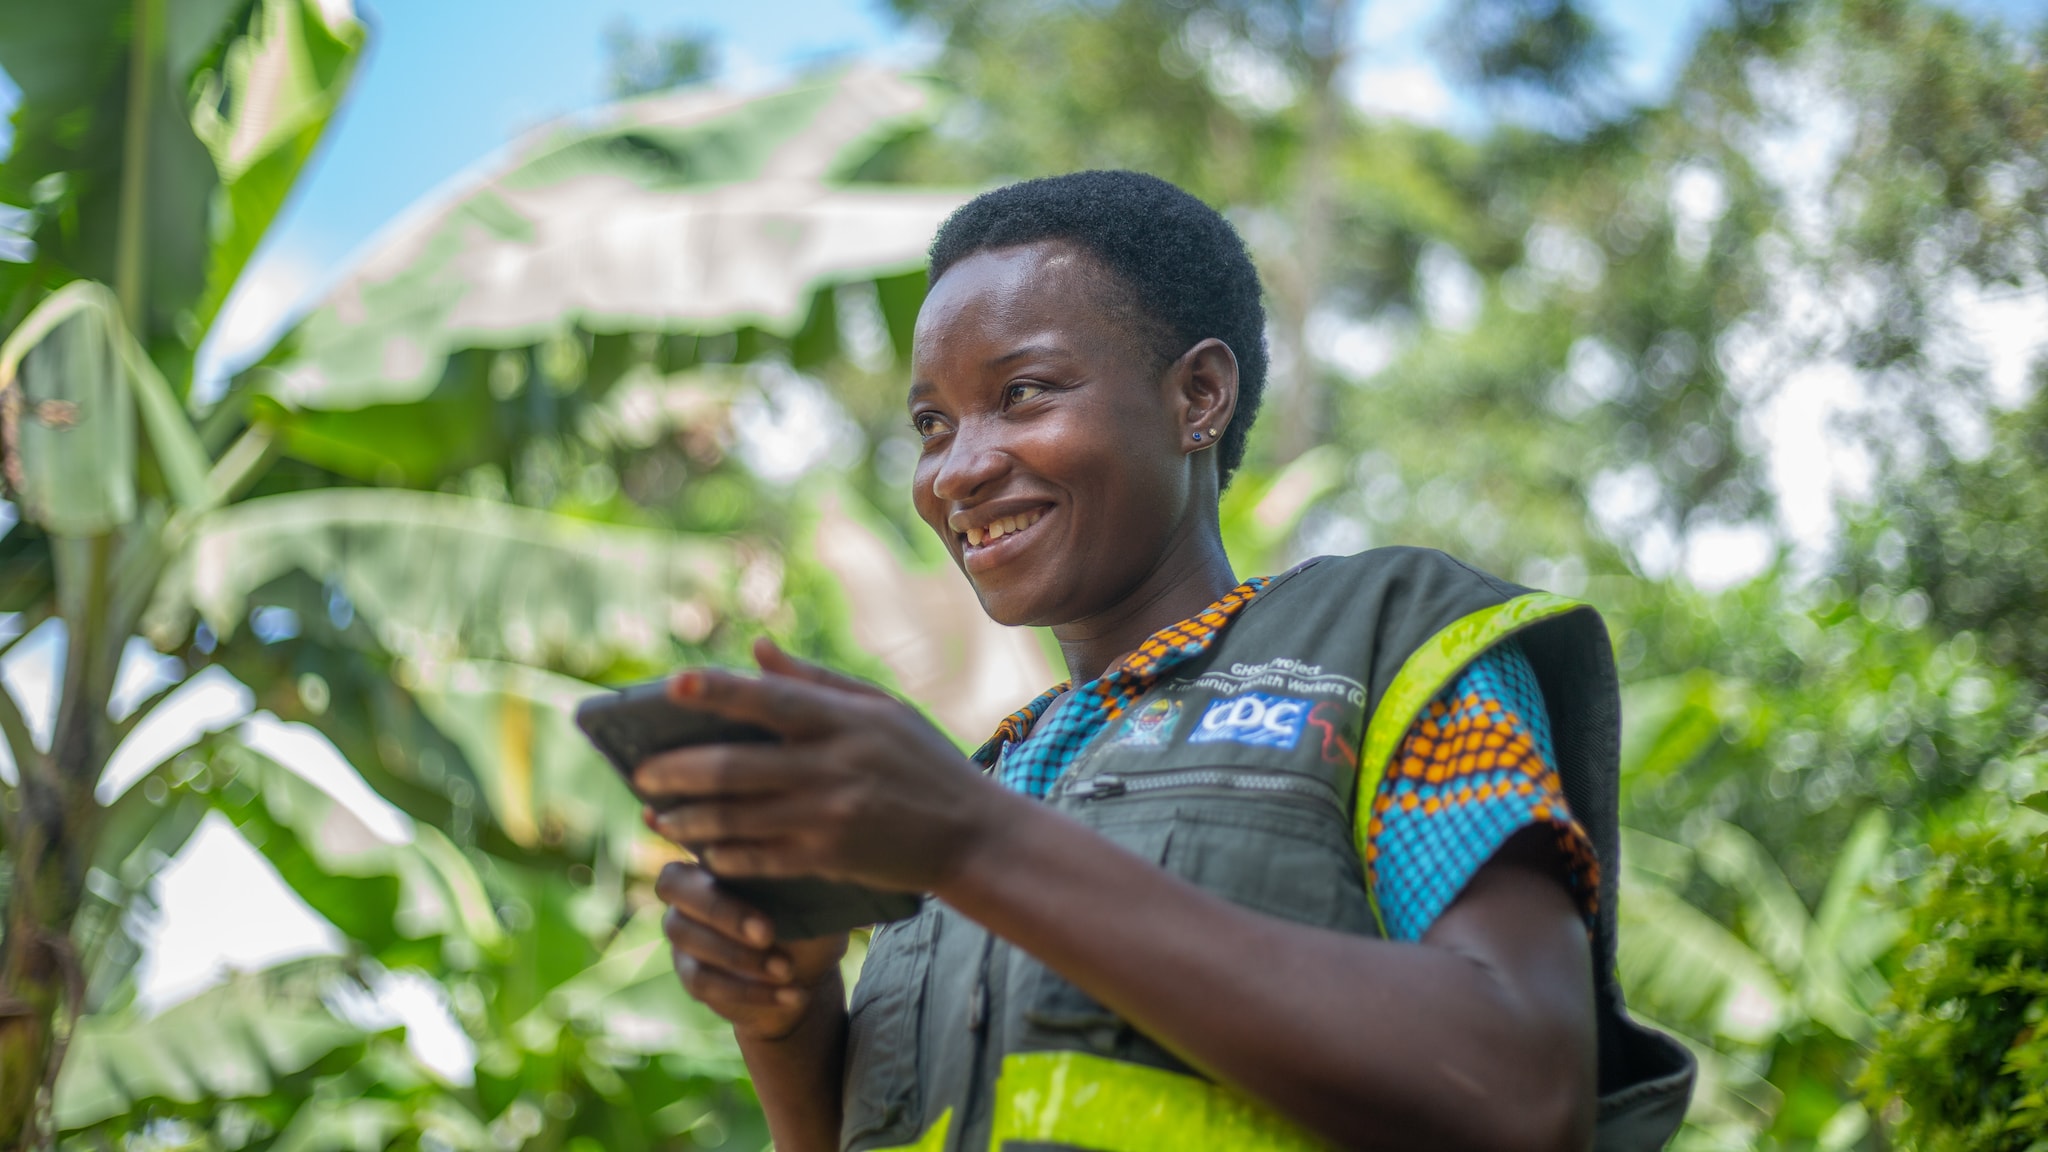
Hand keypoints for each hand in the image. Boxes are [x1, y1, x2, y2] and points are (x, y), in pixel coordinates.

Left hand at [633, 637, 1021, 891]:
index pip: (768, 700)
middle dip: (677, 771)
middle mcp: (833, 767)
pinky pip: (759, 858)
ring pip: (736, 819)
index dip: (717, 692)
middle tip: (640, 772)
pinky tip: (701, 850)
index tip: (670, 686)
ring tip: (656, 816)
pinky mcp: (829, 858)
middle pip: (735, 768)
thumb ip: (814, 680)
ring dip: (687, 819)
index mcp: (845, 720)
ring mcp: (829, 817)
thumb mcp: (882, 708)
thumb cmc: (923, 762)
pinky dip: (722, 855)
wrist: (971, 835)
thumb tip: (753, 650)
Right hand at [654, 860, 848, 1040]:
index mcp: (715, 860)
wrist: (804, 975)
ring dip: (740, 958)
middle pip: (675, 889)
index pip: (696, 843)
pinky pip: (705, 983)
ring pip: (689, 940)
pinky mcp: (691, 976)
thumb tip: (806, 850)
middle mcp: (687, 894)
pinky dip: (751, 992)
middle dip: (723, 912)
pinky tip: (792, 995)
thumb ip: (796, 876)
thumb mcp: (810, 898)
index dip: (711, 860)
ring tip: (787, 970)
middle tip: (768, 933)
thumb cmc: (807, 920)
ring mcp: (684, 935)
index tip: (759, 878)